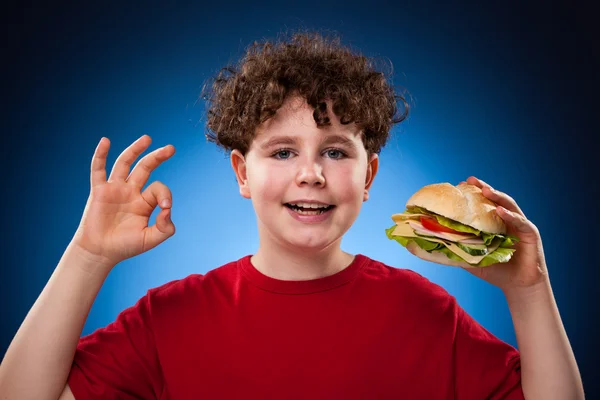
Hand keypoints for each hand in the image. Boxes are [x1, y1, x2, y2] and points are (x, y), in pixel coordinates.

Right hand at [70, 135, 175, 269]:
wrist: (100, 253)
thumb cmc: (125, 246)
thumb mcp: (151, 239)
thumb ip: (165, 227)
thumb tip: (168, 209)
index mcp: (145, 202)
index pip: (158, 188)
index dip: (165, 194)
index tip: (166, 206)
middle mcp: (131, 192)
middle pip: (145, 168)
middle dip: (158, 157)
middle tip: (171, 148)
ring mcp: (115, 189)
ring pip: (125, 163)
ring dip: (135, 149)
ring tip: (148, 138)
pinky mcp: (99, 191)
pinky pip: (98, 170)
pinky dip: (100, 155)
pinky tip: (105, 141)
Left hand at [460, 176, 548, 291]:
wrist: (518, 286)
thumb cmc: (496, 270)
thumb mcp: (472, 259)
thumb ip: (457, 250)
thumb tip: (432, 245)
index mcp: (493, 223)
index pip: (483, 204)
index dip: (473, 193)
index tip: (460, 184)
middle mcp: (507, 220)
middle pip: (495, 199)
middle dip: (484, 188)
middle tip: (471, 180)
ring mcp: (519, 224)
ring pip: (508, 206)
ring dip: (497, 196)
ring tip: (485, 190)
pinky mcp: (530, 233)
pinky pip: (520, 221)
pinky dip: (510, 215)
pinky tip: (500, 210)